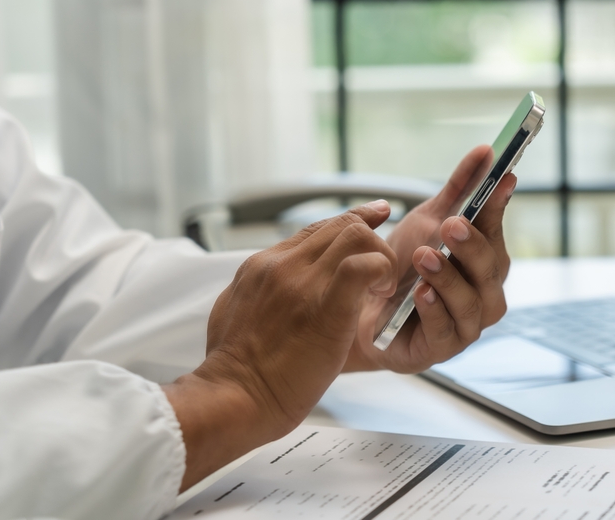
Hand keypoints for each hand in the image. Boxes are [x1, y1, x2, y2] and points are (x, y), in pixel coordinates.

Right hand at [164, 201, 396, 489]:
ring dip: (378, 254)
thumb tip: (265, 286)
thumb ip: (255, 290)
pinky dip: (380, 269)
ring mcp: (303, 283)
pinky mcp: (327, 307)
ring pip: (354, 234)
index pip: (315, 229)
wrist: (234, 397)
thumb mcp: (232, 311)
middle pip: (339, 224)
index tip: (374, 217)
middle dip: (370, 238)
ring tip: (381, 287)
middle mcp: (283, 265)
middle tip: (382, 267)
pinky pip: (362, 267)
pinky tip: (381, 291)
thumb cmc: (234, 369)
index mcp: (262, 266)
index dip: (349, 221)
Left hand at [344, 145, 514, 373]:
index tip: (501, 178)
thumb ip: (460, 189)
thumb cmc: (403, 267)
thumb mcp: (427, 221)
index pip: (496, 230)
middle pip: (491, 270)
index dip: (498, 206)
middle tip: (450, 225)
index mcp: (486, 261)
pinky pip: (445, 332)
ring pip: (472, 304)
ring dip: (450, 278)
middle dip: (473, 246)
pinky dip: (434, 311)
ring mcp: (465, 325)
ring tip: (425, 257)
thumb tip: (486, 151)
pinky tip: (420, 293)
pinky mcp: (439, 349)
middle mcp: (484, 294)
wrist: (361, 310)